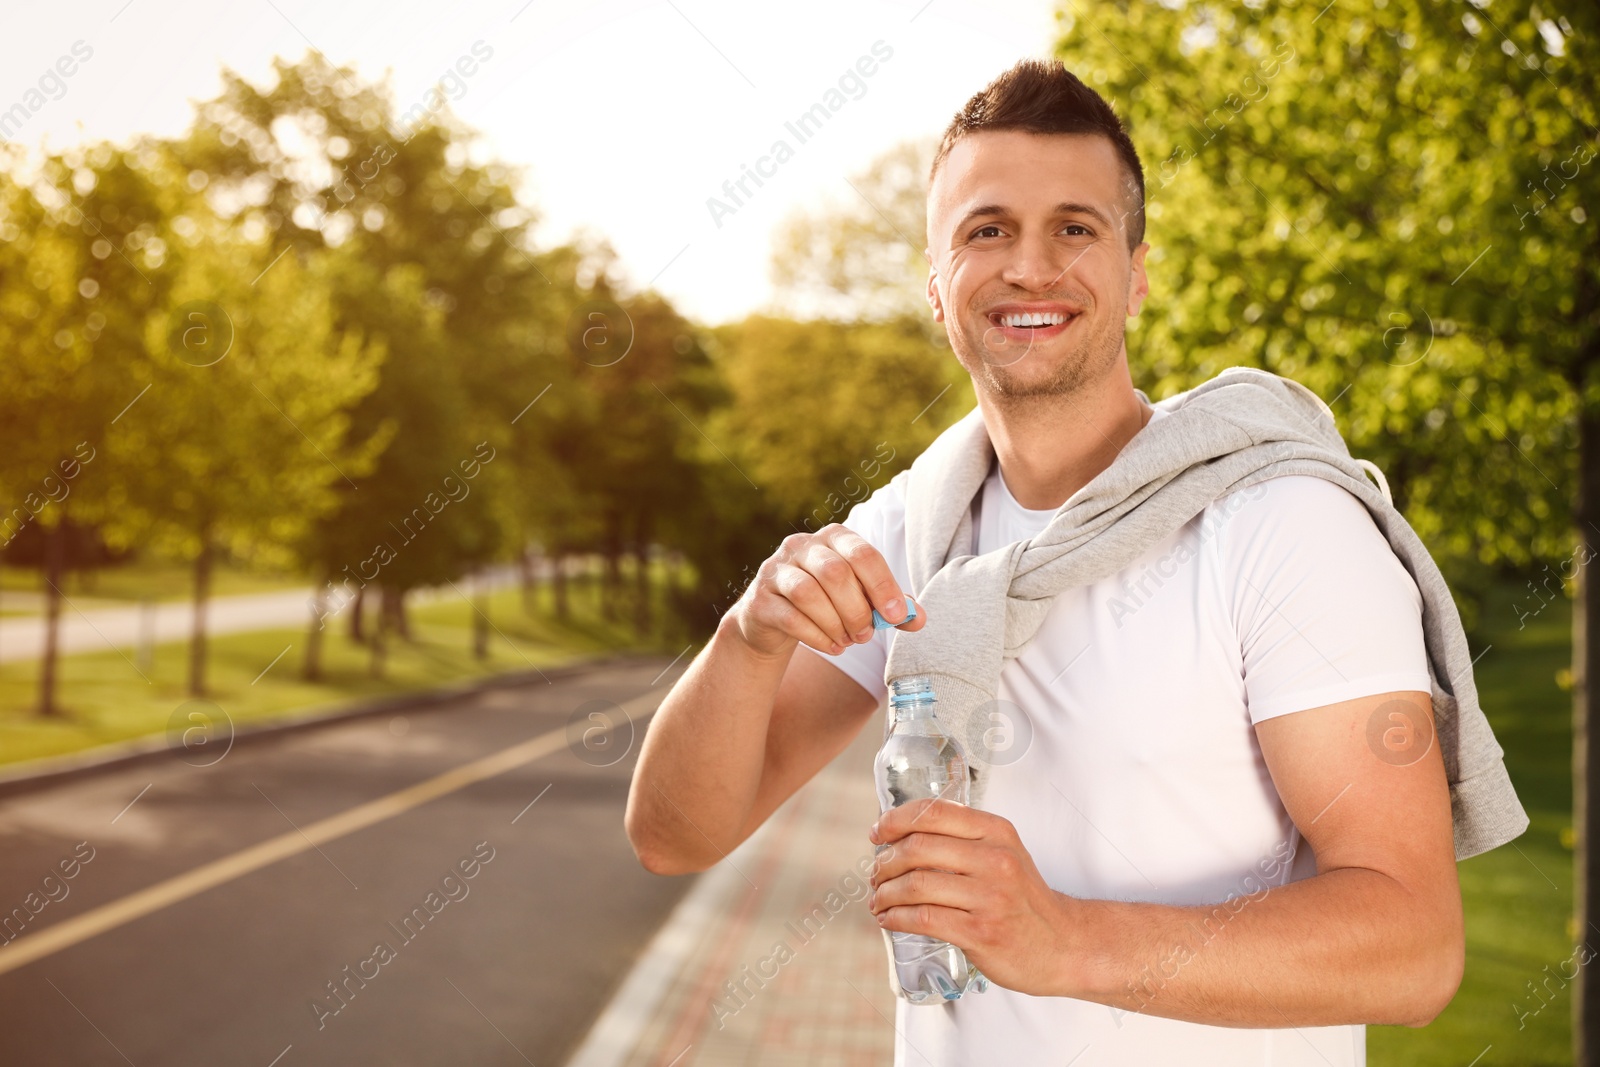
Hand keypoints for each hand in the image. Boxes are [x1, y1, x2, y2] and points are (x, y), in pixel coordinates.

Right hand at [728, 524, 924, 657]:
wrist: (773, 619)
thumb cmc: (827, 603)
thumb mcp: (861, 598)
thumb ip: (890, 606)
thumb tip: (917, 619)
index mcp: (834, 537)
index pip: (863, 553)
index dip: (882, 585)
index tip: (895, 615)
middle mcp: (802, 546)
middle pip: (835, 573)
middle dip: (856, 610)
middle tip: (866, 634)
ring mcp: (776, 570)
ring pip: (809, 594)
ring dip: (835, 624)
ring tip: (848, 641)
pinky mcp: (759, 599)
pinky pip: (790, 617)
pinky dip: (816, 637)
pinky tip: (832, 647)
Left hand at [868, 798, 1079, 997]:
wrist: (1062, 945)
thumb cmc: (1023, 899)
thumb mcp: (1004, 853)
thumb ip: (963, 839)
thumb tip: (901, 835)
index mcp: (996, 832)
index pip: (934, 812)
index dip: (896, 820)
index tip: (877, 833)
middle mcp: (995, 859)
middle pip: (918, 847)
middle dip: (885, 861)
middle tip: (875, 874)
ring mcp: (989, 897)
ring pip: (916, 885)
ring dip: (886, 893)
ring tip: (878, 900)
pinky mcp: (981, 932)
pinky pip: (923, 919)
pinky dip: (896, 918)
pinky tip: (889, 919)